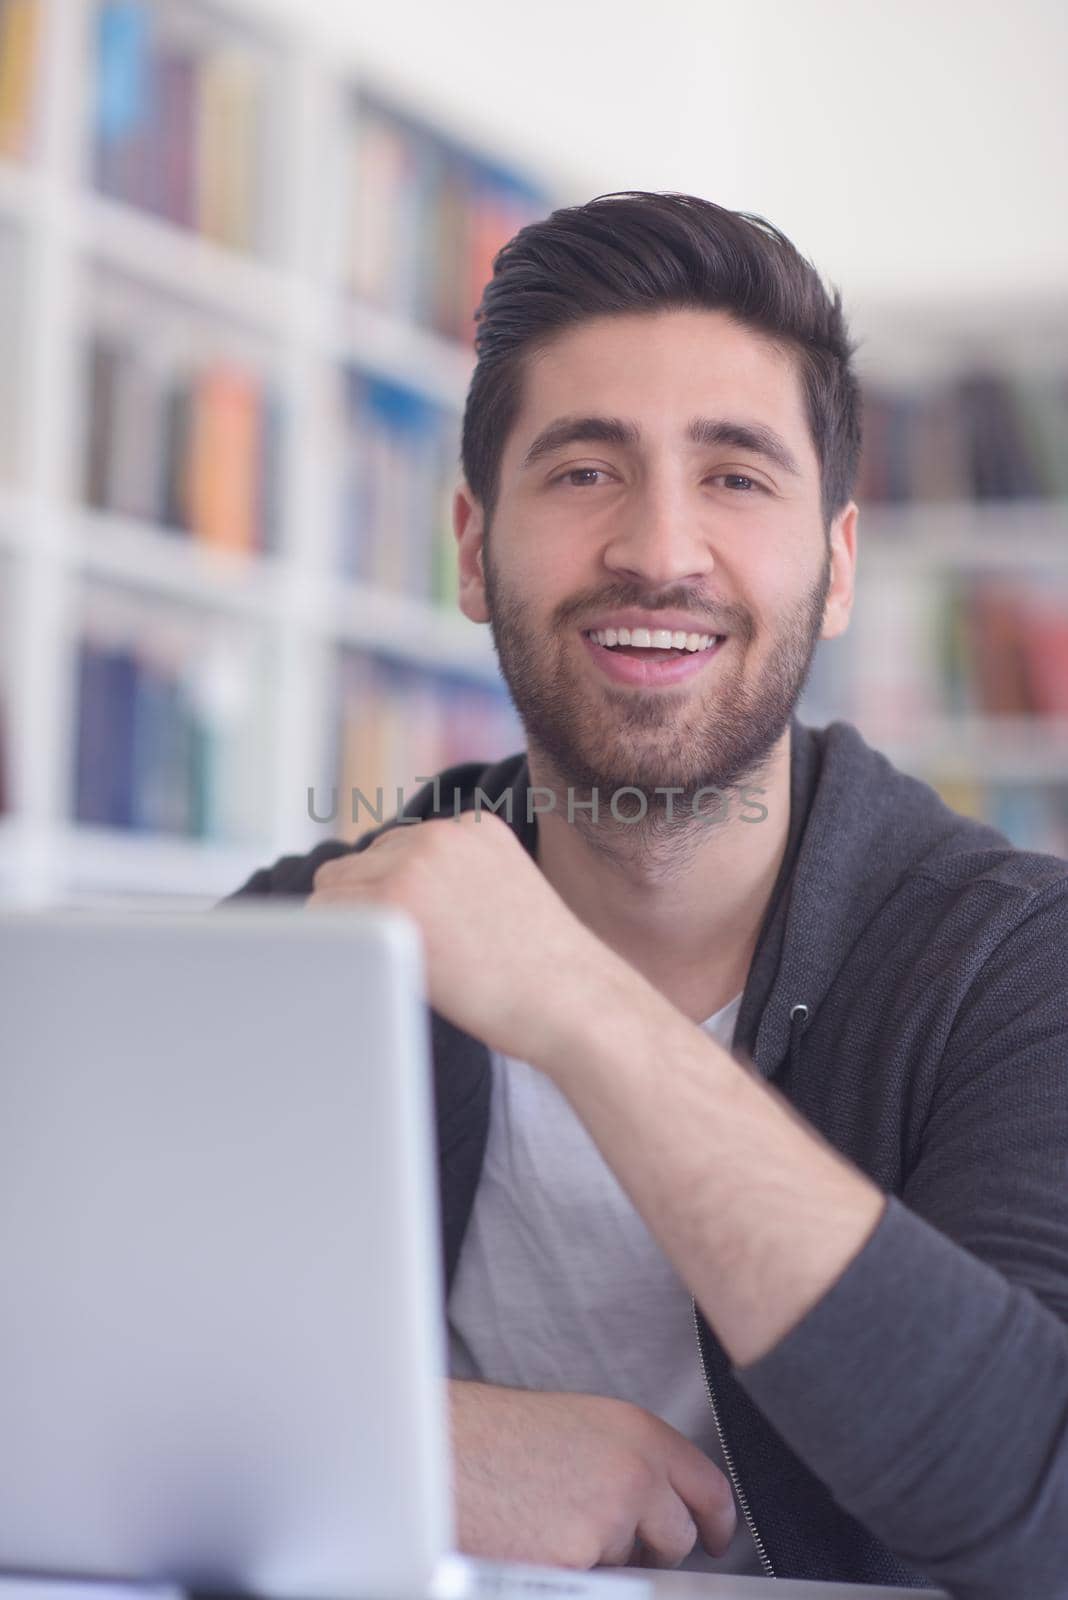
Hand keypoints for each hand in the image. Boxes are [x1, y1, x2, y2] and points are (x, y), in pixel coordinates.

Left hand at [307, 812, 625, 1064]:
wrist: (572, 1003)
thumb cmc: (541, 972)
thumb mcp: (502, 895)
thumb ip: (450, 878)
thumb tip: (377, 889)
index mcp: (471, 826)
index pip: (392, 850)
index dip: (394, 899)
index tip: (427, 935)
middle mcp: (440, 834)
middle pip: (356, 864)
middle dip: (370, 908)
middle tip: (416, 954)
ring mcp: (415, 863)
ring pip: (332, 886)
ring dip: (352, 927)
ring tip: (406, 961)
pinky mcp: (393, 900)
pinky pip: (325, 915)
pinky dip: (339, 946)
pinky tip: (386, 968)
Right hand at [448, 1380, 736, 1569]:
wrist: (445, 1449)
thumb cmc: (499, 1435)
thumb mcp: (581, 1424)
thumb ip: (630, 1457)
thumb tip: (660, 1499)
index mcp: (637, 1432)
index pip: (708, 1485)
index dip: (718, 1519)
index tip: (717, 1535)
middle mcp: (634, 1472)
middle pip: (680, 1534)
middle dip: (655, 1545)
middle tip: (612, 1534)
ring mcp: (609, 1519)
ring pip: (634, 1563)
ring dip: (608, 1557)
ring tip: (556, 1522)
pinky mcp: (578, 1561)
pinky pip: (595, 1582)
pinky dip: (571, 1571)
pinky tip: (538, 1541)